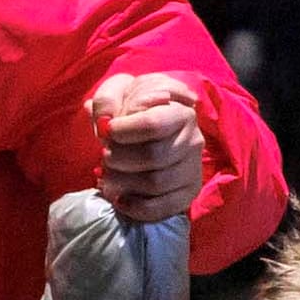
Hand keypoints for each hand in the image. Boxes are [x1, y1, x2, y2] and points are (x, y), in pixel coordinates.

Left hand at [89, 72, 204, 226]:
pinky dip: (136, 207)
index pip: (154, 124)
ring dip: (123, 181)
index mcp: (179, 109)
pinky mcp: (189, 192)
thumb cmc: (130, 107)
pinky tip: (119, 198)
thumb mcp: (117, 92)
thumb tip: (106, 123)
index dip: (123, 131)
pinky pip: (164, 208)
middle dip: (119, 158)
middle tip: (106, 154)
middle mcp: (193, 138)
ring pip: (156, 183)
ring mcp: (194, 167)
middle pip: (153, 156)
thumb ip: (107, 101)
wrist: (145, 126)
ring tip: (108, 174)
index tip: (109, 131)